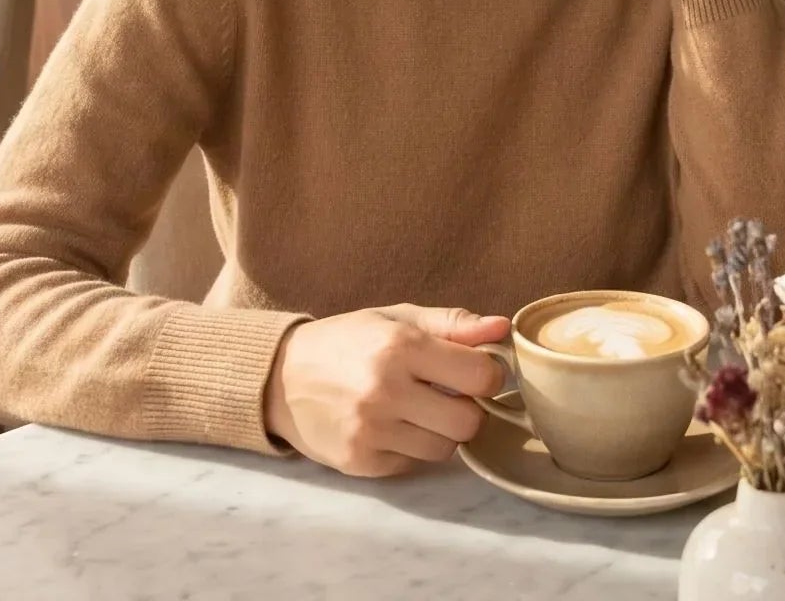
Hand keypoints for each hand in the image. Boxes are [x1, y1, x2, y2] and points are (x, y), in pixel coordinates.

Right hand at [263, 304, 509, 477]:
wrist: (280, 378)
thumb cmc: (347, 342)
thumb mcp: (396, 319)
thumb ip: (453, 324)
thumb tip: (503, 328)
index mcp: (400, 347)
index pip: (480, 375)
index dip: (486, 375)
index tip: (473, 372)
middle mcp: (386, 391)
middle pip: (469, 421)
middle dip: (466, 409)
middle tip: (446, 395)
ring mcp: (371, 431)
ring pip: (445, 449)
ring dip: (440, 432)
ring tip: (417, 411)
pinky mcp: (361, 462)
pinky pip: (413, 464)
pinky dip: (411, 448)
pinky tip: (390, 427)